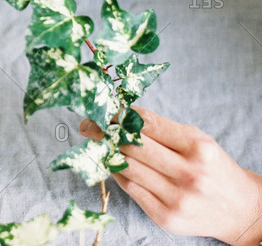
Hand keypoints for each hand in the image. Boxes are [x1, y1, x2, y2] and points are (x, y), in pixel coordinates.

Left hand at [79, 107, 261, 244]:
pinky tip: (111, 163)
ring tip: (96, 142)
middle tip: (88, 124)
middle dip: (105, 131)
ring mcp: (176, 197)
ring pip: (127, 168)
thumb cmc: (212, 167)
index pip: (147, 124)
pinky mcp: (164, 216)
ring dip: (106, 152)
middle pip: (133, 145)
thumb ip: (161, 129)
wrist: (239, 209)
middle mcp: (188, 173)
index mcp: (197, 147)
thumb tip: (119, 115)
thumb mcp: (197, 141)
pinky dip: (117, 173)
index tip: (103, 110)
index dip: (120, 114)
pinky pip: (130, 189)